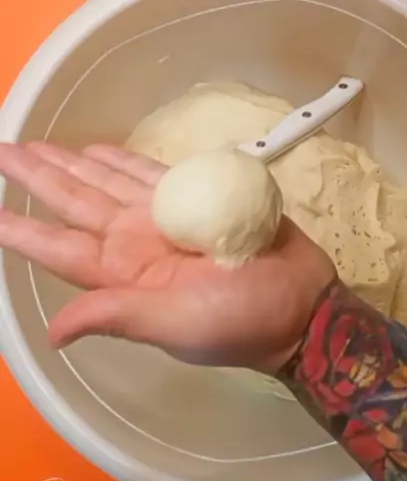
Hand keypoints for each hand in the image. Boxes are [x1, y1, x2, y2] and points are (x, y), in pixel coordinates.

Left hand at [0, 142, 334, 373]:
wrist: (302, 305)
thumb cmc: (241, 321)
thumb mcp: (176, 324)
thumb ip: (117, 316)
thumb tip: (53, 333)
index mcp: (123, 275)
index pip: (59, 248)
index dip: (20, 230)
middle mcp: (134, 245)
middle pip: (76, 203)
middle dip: (39, 178)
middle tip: (4, 151)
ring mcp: (163, 221)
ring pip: (106, 183)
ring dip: (73, 164)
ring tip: (38, 147)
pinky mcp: (196, 201)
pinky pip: (151, 175)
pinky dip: (124, 161)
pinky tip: (99, 150)